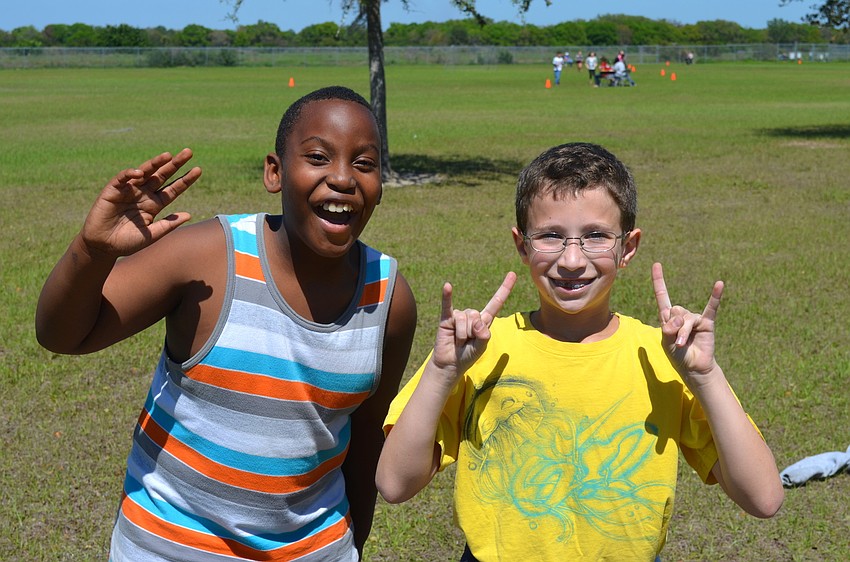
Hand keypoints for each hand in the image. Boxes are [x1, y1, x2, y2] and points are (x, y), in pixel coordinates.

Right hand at [81, 148, 200, 257]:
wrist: (103, 247)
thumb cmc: (127, 242)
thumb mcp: (152, 235)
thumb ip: (168, 224)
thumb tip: (189, 215)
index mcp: (155, 204)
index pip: (173, 189)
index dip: (185, 180)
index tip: (198, 169)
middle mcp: (144, 194)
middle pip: (162, 176)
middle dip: (175, 164)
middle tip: (188, 152)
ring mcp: (129, 190)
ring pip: (145, 172)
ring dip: (156, 163)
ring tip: (168, 155)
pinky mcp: (113, 190)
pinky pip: (122, 178)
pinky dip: (130, 174)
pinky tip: (140, 173)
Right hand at [431, 272, 516, 381]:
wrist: (451, 364)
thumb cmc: (468, 355)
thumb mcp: (481, 347)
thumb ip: (484, 335)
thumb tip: (477, 321)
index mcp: (484, 320)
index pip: (496, 302)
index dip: (504, 289)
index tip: (512, 274)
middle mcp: (472, 315)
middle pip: (476, 316)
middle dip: (471, 333)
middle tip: (466, 343)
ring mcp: (458, 315)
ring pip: (463, 319)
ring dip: (461, 335)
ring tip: (458, 342)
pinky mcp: (446, 319)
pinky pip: (447, 305)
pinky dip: (447, 296)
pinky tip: (447, 286)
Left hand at [653, 262, 722, 382]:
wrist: (694, 368)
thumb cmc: (678, 355)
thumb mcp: (667, 343)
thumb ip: (668, 330)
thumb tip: (678, 318)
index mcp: (668, 318)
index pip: (662, 296)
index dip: (659, 281)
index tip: (656, 264)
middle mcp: (681, 315)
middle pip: (675, 311)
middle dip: (675, 328)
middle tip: (677, 342)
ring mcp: (695, 318)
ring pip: (687, 318)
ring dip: (683, 332)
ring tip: (682, 344)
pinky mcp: (707, 323)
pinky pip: (711, 307)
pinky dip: (715, 296)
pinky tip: (719, 284)